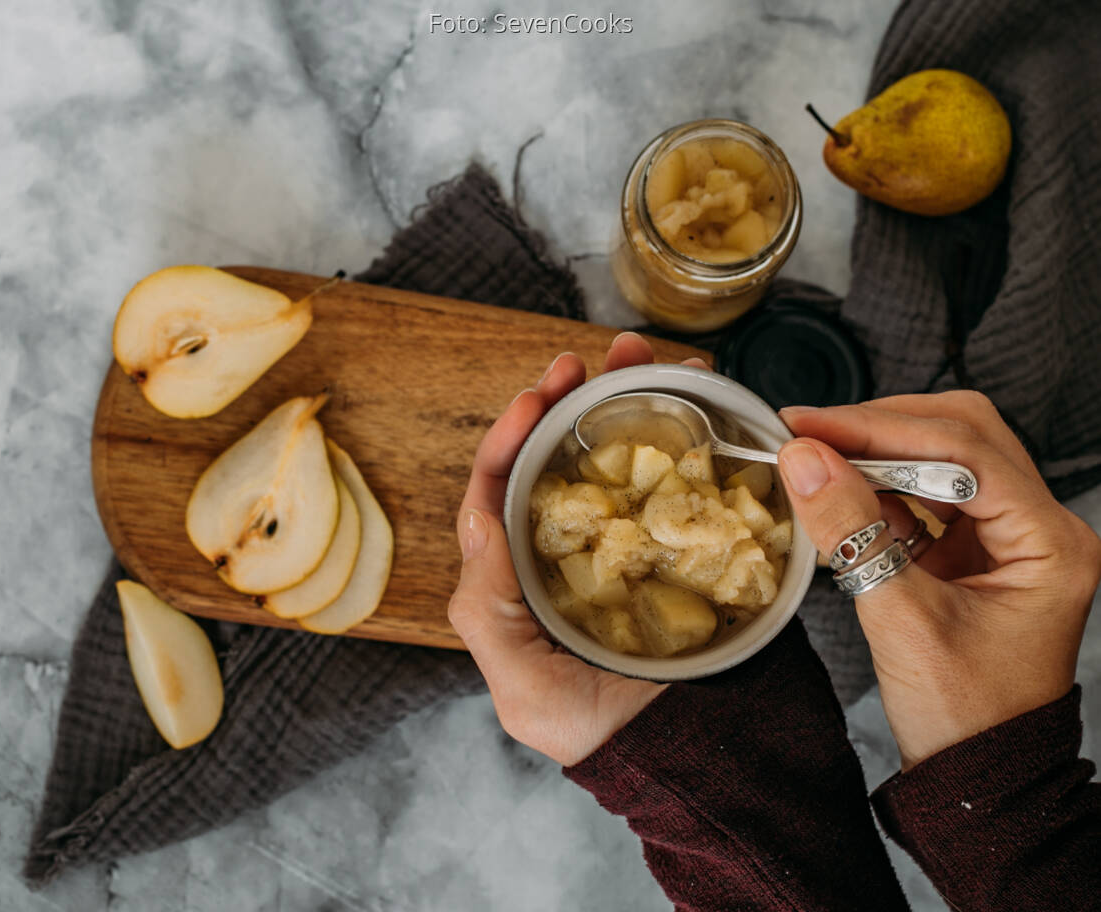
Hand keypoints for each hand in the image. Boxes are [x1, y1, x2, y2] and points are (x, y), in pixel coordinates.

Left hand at [449, 333, 710, 765]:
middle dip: (570, 401)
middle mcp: (568, 555)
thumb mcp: (524, 688)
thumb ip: (485, 611)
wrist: (699, 766)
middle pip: (557, 460)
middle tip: (592, 358)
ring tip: (646, 359)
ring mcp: (625, 550)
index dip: (511, 435)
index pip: (500, 491)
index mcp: (519, 579)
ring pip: (613, 460)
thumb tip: (476, 517)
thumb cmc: (599, 737)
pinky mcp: (679, 551)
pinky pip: (674, 483)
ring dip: (624, 403)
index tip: (538, 394)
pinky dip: (681, 439)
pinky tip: (697, 404)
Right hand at [778, 392, 1100, 768]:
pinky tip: (838, 488)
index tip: (811, 427)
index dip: (881, 430)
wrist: (974, 774)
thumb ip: (851, 531)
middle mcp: (1040, 527)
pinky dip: (878, 485)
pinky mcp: (974, 550)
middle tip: (810, 432)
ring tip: (815, 454)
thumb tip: (803, 460)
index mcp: (1050, 542)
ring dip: (876, 451)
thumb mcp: (900, 620)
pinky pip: (926, 495)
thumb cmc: (961, 716)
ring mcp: (1008, 536)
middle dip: (882, 427)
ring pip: (943, 457)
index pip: (966, 452)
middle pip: (963, 435)